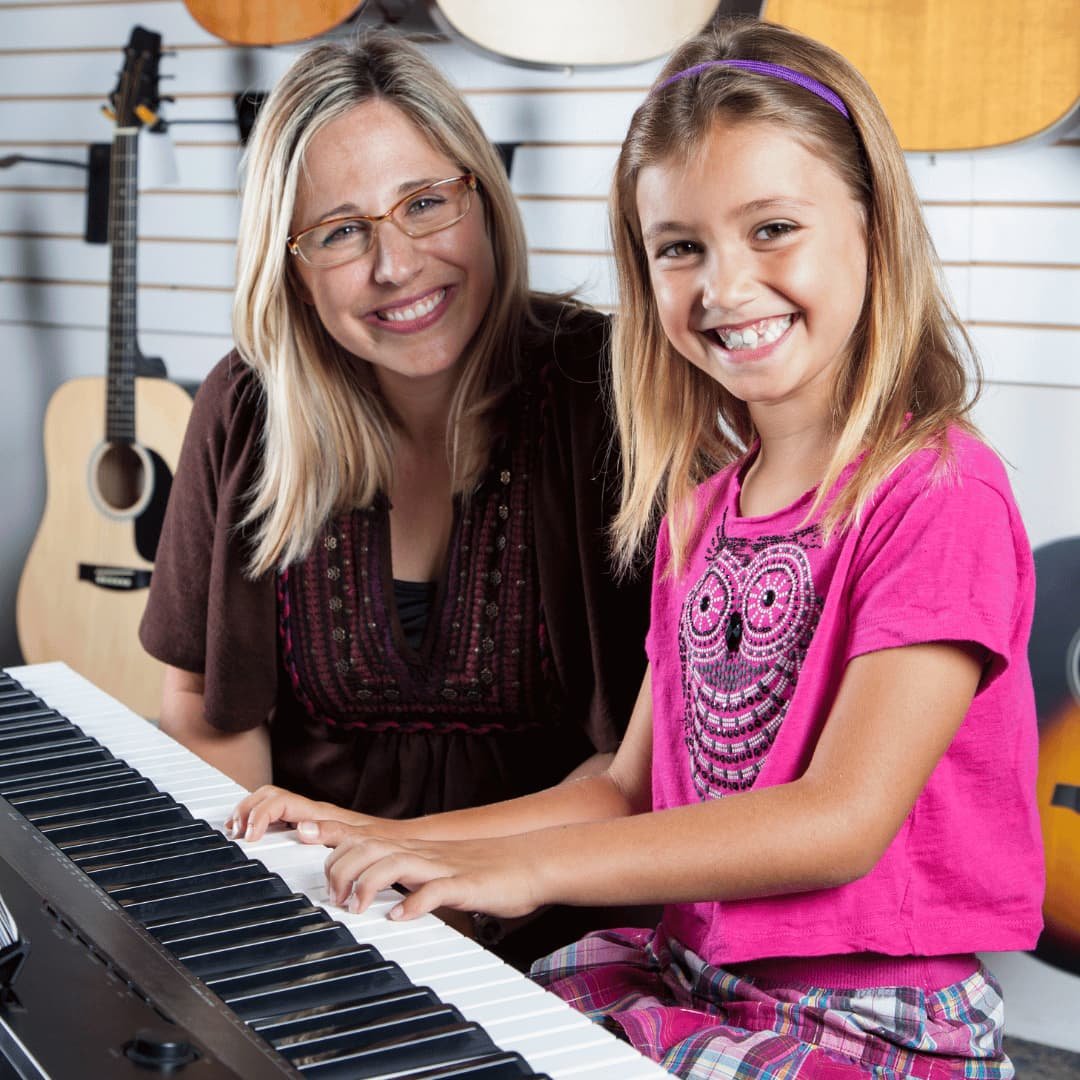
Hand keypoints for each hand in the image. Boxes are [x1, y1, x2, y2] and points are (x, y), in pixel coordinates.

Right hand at [225, 784, 371, 841]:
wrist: (398, 844)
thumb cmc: (380, 844)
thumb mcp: (358, 841)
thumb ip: (332, 832)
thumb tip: (303, 828)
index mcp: (318, 813)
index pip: (279, 801)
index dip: (259, 815)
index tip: (249, 837)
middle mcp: (312, 812)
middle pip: (269, 796)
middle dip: (247, 809)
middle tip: (235, 832)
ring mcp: (311, 818)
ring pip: (271, 803)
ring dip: (250, 813)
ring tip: (236, 830)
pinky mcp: (312, 828)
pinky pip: (280, 817)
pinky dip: (260, 822)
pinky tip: (253, 836)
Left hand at [301, 819, 547, 921]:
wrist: (531, 862)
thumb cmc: (485, 870)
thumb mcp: (439, 871)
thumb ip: (410, 879)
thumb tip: (381, 900)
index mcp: (414, 849)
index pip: (364, 835)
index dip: (331, 836)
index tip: (301, 835)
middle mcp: (422, 852)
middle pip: (369, 846)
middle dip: (341, 868)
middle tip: (333, 898)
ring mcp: (443, 866)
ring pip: (394, 862)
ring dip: (368, 884)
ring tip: (355, 908)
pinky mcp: (465, 884)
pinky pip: (436, 891)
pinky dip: (414, 903)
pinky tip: (400, 916)